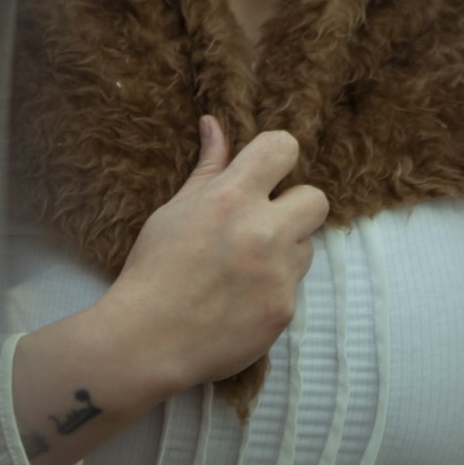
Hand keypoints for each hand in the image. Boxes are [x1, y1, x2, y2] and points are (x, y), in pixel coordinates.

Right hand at [100, 118, 328, 394]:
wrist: (147, 341)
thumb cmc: (155, 268)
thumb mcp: (176, 208)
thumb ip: (208, 167)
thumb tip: (214, 123)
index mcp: (232, 198)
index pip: (284, 148)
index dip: (277, 155)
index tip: (265, 170)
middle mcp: (263, 232)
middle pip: (316, 198)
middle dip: (294, 205)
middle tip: (264, 220)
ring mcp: (277, 274)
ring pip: (307, 245)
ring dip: (285, 249)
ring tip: (245, 265)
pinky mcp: (284, 311)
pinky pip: (294, 285)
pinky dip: (274, 287)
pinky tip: (242, 298)